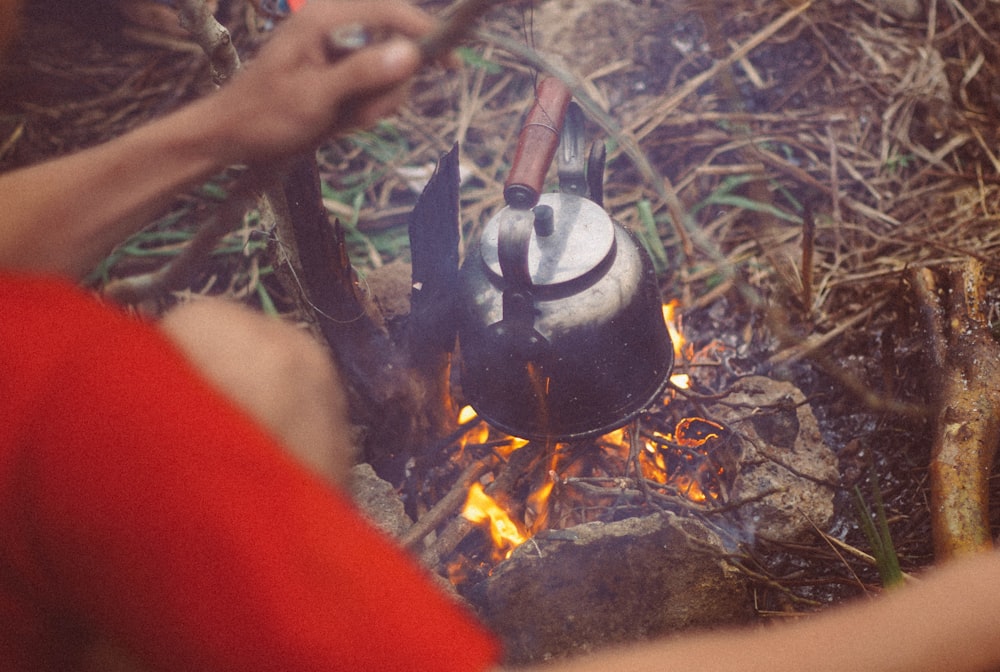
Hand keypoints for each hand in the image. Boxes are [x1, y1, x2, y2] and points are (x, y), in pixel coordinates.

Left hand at [213, 0, 434, 163]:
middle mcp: (334, 28)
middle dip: (389, 86)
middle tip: (362, 115)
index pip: (391, 12)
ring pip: (387, 72)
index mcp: (325, 20)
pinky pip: (372, 86)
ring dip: (376, 103)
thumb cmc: (264, 115)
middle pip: (395, 46)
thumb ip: (363, 73)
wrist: (232, 137)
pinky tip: (341, 121)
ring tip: (345, 121)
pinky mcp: (337, 72)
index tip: (451, 63)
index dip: (426, 34)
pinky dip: (366, 108)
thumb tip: (411, 53)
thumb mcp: (316, 98)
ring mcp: (336, 51)